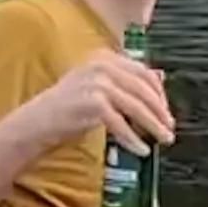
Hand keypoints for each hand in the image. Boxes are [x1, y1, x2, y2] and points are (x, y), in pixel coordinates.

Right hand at [26, 49, 173, 155]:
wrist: (38, 122)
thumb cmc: (69, 107)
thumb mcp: (100, 87)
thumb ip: (126, 81)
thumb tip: (161, 77)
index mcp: (104, 57)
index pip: (142, 72)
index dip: (159, 93)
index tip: (166, 111)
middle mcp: (101, 65)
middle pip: (142, 89)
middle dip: (160, 111)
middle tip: (169, 129)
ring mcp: (95, 82)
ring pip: (136, 107)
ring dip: (153, 126)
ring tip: (163, 140)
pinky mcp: (91, 103)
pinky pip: (121, 124)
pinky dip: (133, 138)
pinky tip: (141, 149)